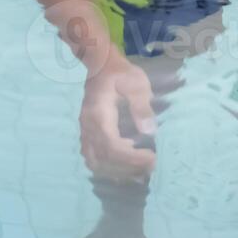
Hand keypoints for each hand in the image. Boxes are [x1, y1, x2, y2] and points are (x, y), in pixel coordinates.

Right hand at [80, 56, 156, 181]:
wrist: (100, 66)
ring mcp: (85, 133)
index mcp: (99, 117)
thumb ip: (141, 106)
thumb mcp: (136, 83)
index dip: (131, 159)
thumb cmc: (120, 73)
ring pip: (96, 164)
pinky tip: (128, 165)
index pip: (112, 147)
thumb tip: (149, 131)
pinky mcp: (87, 135)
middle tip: (151, 167)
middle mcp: (88, 129)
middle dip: (128, 168)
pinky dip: (110, 168)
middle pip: (103, 160)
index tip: (152, 159)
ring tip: (141, 170)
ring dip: (118, 171)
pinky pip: (94, 159)